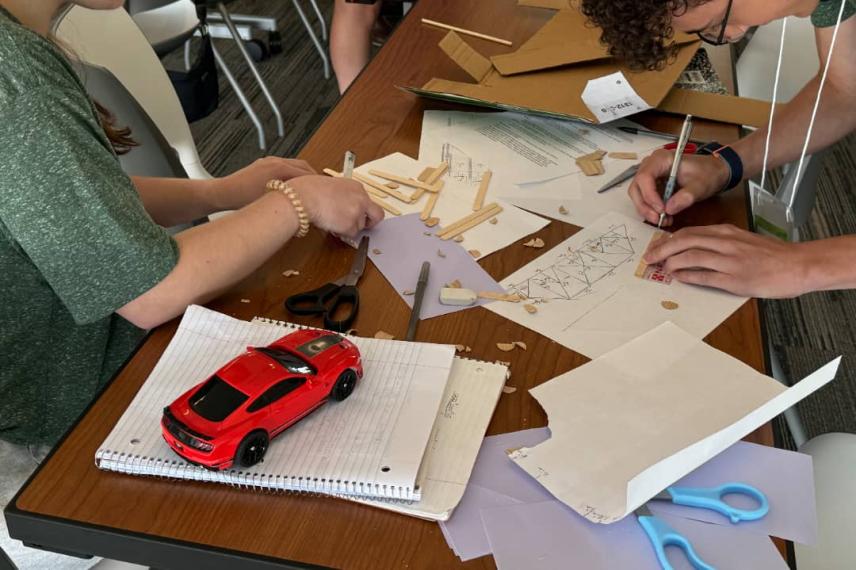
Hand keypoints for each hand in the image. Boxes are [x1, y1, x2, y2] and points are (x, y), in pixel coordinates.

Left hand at [217, 157, 316, 208]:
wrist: (224, 192)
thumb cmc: (244, 199)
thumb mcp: (271, 201)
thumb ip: (290, 200)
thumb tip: (305, 205)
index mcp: (280, 168)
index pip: (307, 173)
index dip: (317, 183)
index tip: (324, 192)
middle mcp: (276, 161)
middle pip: (303, 166)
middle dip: (313, 177)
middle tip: (320, 190)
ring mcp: (269, 161)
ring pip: (294, 165)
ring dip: (302, 175)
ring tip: (306, 189)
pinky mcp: (263, 164)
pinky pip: (284, 165)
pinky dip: (291, 174)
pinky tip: (290, 186)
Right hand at [290, 175, 383, 236]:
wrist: (303, 197)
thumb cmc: (308, 189)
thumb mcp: (331, 185)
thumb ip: (341, 194)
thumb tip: (340, 204)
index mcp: (356, 186)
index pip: (367, 201)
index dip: (362, 210)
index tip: (356, 214)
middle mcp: (361, 198)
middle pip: (377, 215)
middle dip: (370, 223)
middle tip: (361, 227)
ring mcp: (357, 212)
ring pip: (360, 227)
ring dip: (348, 227)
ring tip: (332, 221)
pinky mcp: (350, 225)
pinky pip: (350, 234)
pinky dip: (341, 233)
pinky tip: (331, 225)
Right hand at [629, 150, 730, 225]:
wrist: (714, 171)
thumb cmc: (708, 173)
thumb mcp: (701, 185)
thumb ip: (687, 196)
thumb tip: (669, 209)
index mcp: (661, 159)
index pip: (644, 177)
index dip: (649, 196)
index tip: (662, 210)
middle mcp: (650, 166)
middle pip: (636, 188)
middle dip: (645, 206)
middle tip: (659, 219)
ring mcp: (650, 176)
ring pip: (637, 196)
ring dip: (647, 211)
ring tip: (664, 220)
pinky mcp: (652, 185)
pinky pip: (644, 199)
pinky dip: (651, 210)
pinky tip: (664, 217)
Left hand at [643, 224, 809, 297]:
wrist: (798, 264)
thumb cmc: (772, 255)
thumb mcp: (743, 240)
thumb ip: (721, 242)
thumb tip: (695, 250)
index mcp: (726, 232)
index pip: (689, 232)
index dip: (668, 240)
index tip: (656, 247)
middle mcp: (725, 243)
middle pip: (684, 241)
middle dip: (662, 249)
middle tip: (649, 258)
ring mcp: (729, 261)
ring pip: (690, 257)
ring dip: (671, 263)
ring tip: (661, 268)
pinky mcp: (734, 279)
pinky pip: (704, 276)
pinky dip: (687, 276)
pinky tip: (678, 278)